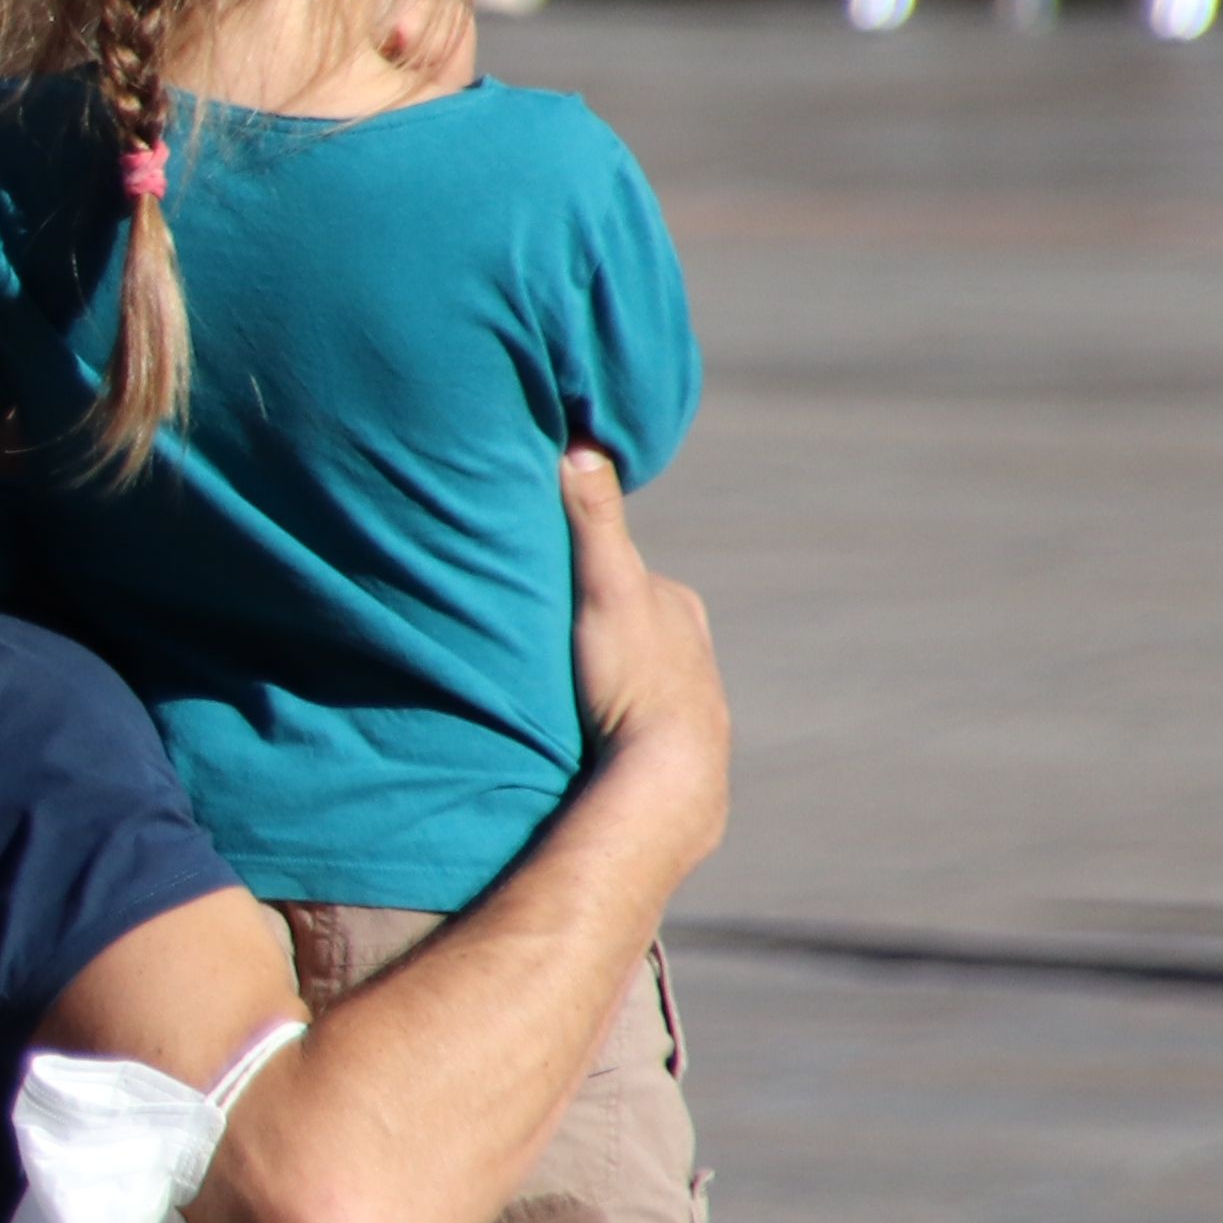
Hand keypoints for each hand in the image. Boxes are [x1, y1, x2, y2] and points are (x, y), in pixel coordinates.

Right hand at [560, 447, 727, 853]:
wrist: (665, 781)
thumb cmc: (635, 680)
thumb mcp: (608, 587)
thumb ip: (594, 518)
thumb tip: (581, 441)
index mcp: (678, 607)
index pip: (617, 569)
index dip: (572, 569)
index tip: (532, 578)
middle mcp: (689, 650)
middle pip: (622, 620)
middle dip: (584, 624)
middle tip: (534, 636)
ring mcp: (682, 701)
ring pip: (625, 670)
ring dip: (592, 675)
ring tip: (550, 688)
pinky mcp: (667, 749)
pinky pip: (625, 717)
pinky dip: (601, 716)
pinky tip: (576, 730)